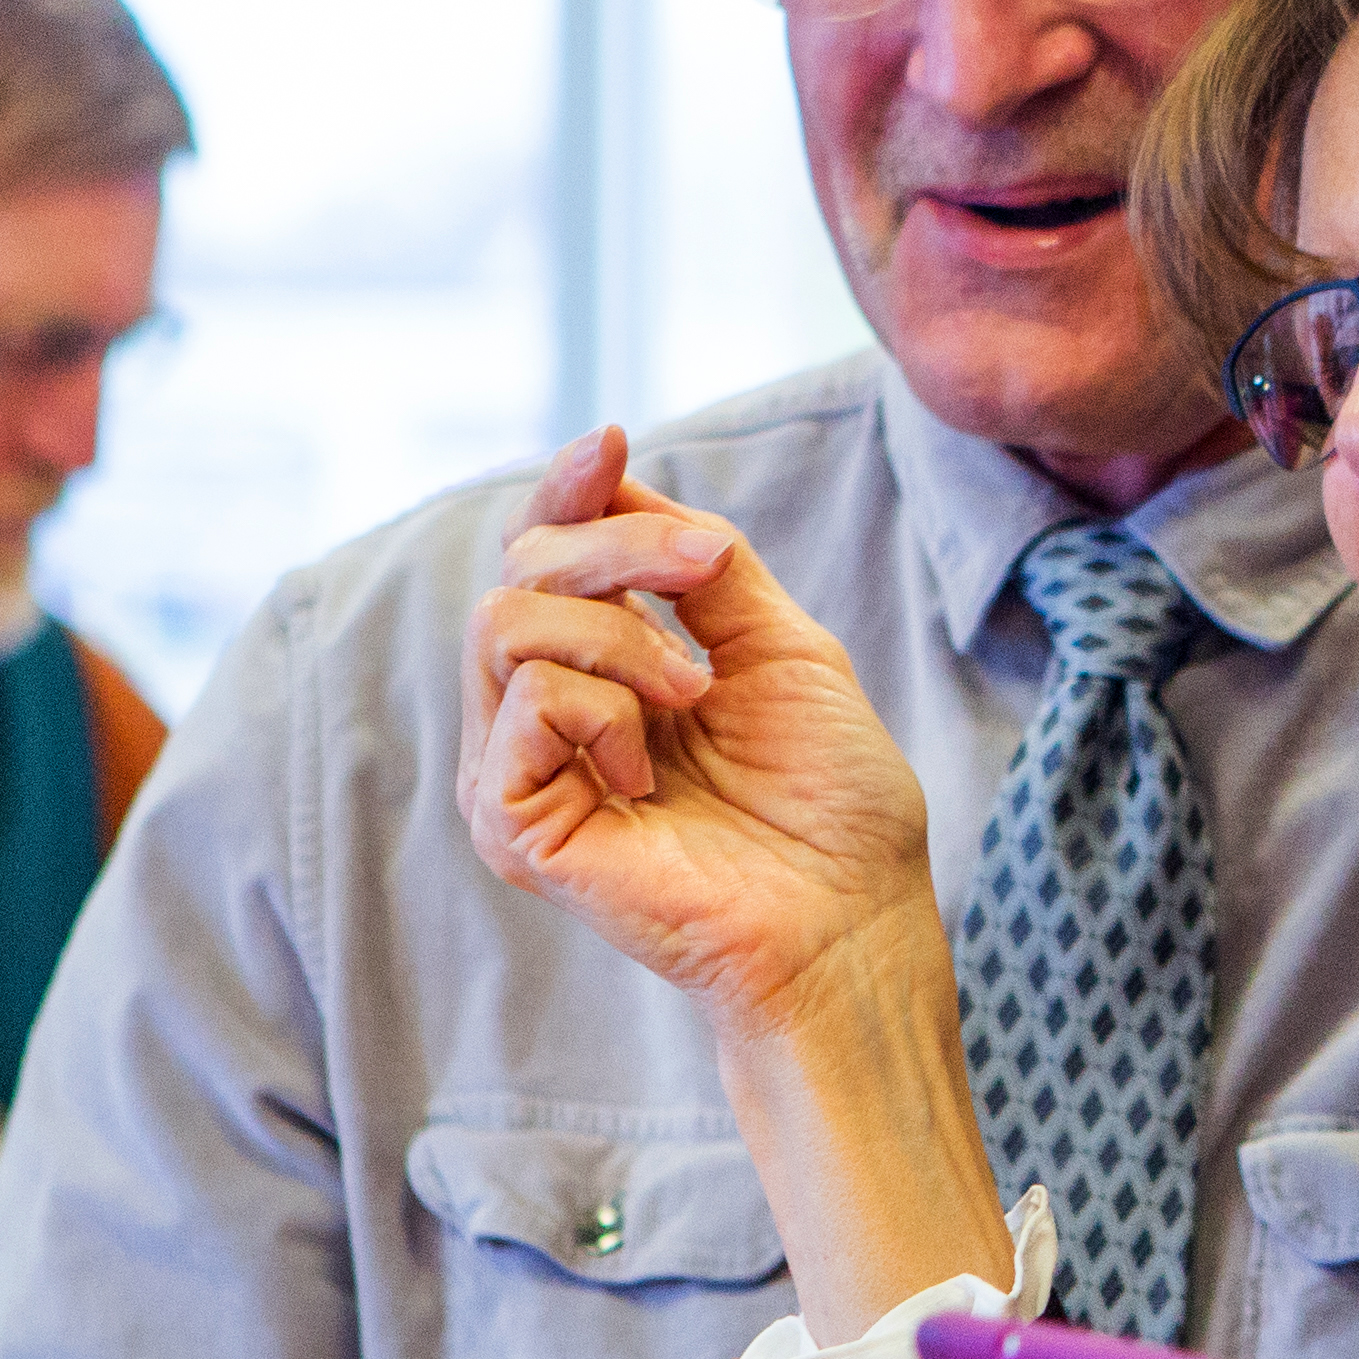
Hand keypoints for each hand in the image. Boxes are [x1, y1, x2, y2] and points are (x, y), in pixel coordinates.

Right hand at [461, 426, 939, 1027]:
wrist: (850, 916)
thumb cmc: (829, 800)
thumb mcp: (775, 644)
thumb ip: (698, 565)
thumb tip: (620, 469)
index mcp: (601, 673)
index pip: (545, 557)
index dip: (567, 490)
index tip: (612, 442)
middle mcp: (542, 718)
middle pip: (520, 569)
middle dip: (622, 547)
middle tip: (710, 578)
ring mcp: (516, 771)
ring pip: (508, 621)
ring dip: (621, 633)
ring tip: (692, 697)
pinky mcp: (509, 823)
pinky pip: (525, 699)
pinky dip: (603, 708)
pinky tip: (652, 769)